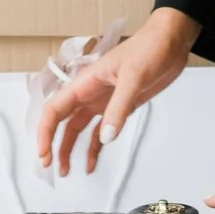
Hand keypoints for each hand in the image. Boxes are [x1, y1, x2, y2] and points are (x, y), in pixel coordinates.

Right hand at [35, 9, 199, 175]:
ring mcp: (103, 101)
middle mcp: (90, 93)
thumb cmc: (148, 48)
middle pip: (62, 122)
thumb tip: (106, 137)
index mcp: (85, 82)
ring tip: (67, 170)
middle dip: (54, 144)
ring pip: (78, 129)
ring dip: (70, 148)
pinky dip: (95, 147)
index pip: (55, 109)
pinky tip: (92, 162)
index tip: (44, 153)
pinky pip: (101, 131)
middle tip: (52, 167)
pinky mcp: (119, 107)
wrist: (170, 43)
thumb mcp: (133, 77)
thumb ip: (119, 108)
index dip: (45, 132)